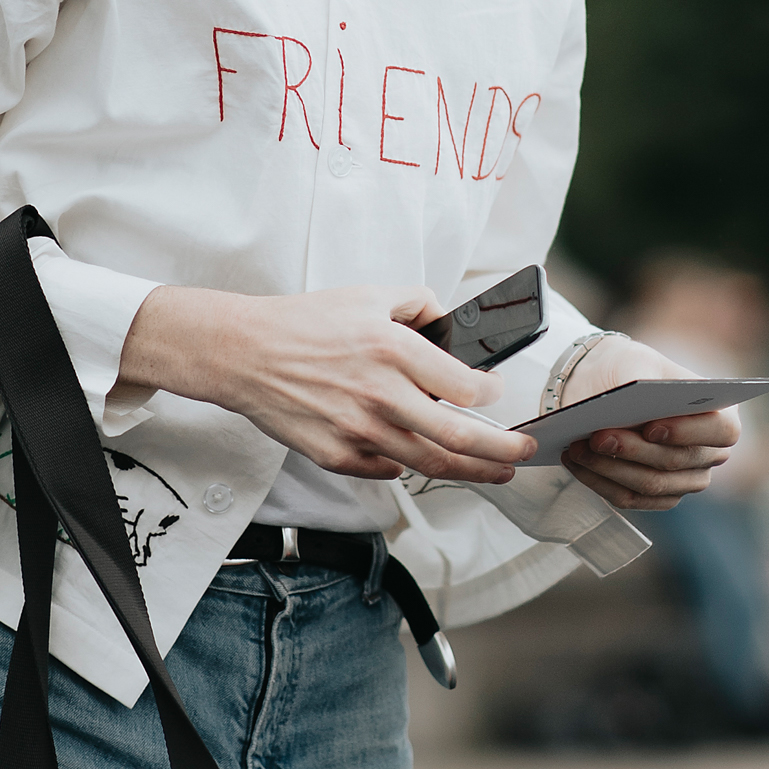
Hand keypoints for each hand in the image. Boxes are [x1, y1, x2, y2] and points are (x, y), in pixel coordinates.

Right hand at [119, 284, 538, 485]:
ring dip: (470, 472)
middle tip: (524, 454)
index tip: (496, 394)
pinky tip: (420, 461)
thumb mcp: (368, 295)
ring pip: (429, 464)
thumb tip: (450, 324)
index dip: (491, 394)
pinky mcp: (337, 455)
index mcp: (394, 351)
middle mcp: (381, 395)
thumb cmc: (304, 323)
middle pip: (460, 437)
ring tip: (494, 473)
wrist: (245, 352)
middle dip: (503, 450)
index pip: (465, 386)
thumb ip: (418, 303)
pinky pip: (385, 469)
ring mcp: (359, 431)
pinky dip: (407, 466)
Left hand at [559, 334, 738, 513]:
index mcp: (720, 413)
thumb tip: (630, 409)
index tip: (652, 427)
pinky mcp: (656, 496)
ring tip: (578, 448)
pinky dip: (598, 481)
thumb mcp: (635, 361)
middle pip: (677, 461)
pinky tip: (574, 462)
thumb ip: (640, 380)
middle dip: (634, 451)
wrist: (605, 386)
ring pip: (651, 484)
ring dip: (610, 468)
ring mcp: (685, 479)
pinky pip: (629, 498)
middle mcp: (710, 452)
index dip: (689, 433)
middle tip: (598, 436)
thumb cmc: (629, 369)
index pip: (722, 431)